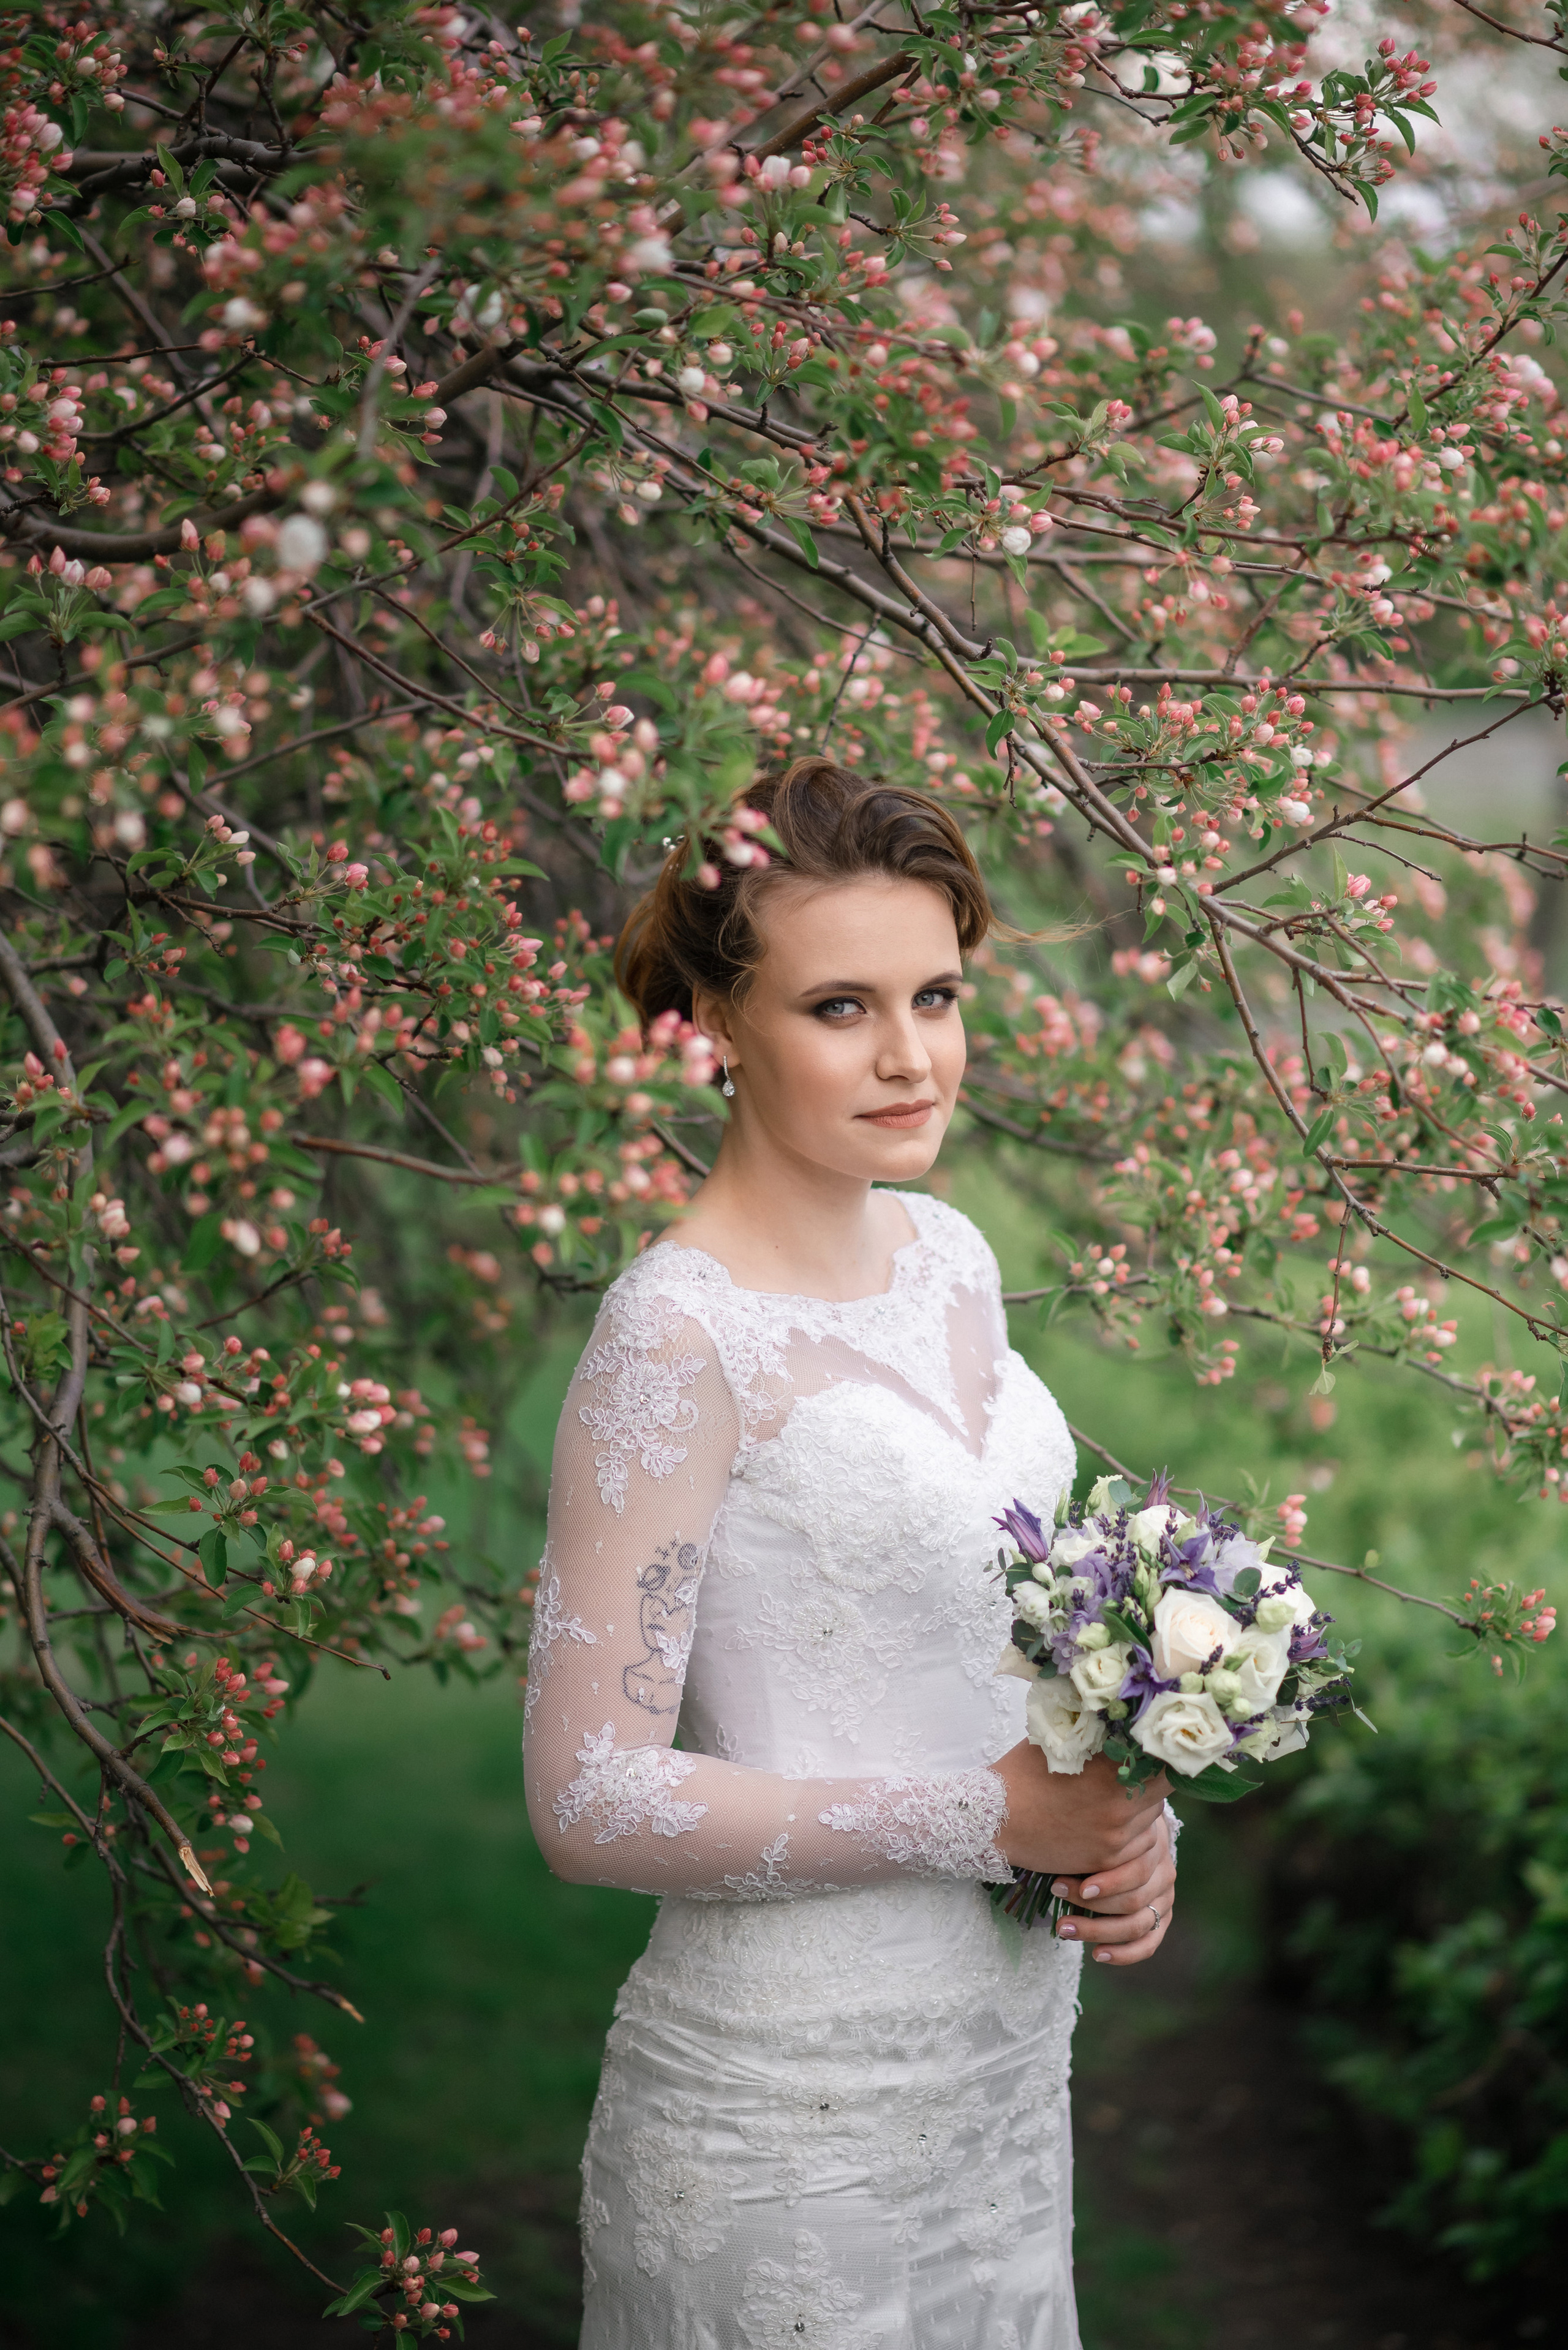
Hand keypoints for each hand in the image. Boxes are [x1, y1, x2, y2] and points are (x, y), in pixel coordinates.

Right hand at [988, 1743, 1169, 1877]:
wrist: (993, 1821)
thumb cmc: (1022, 1774)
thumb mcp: (1057, 1741)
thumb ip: (1095, 1733)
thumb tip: (1122, 1716)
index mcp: (1108, 1770)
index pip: (1162, 1762)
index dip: (1164, 1756)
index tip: (1160, 1750)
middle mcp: (1118, 1806)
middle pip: (1160, 1792)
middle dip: (1153, 1782)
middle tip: (1141, 1771)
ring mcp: (1114, 1837)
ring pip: (1153, 1823)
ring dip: (1144, 1810)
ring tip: (1119, 1798)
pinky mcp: (1105, 1860)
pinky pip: (1137, 1848)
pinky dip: (1131, 1836)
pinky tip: (1110, 1822)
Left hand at [1049, 1808, 1175, 1967]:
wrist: (1134, 1834)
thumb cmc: (1105, 1830)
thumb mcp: (1100, 1828)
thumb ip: (1087, 1841)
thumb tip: (1050, 1854)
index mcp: (1153, 1847)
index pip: (1134, 1872)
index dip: (1102, 1883)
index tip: (1061, 1884)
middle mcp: (1164, 1874)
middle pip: (1133, 1900)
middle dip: (1090, 1906)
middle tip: (1055, 1901)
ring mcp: (1165, 1898)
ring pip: (1137, 1924)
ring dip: (1097, 1930)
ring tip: (1064, 1929)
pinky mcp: (1162, 1918)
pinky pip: (1148, 1943)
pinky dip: (1123, 1953)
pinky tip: (1096, 1954)